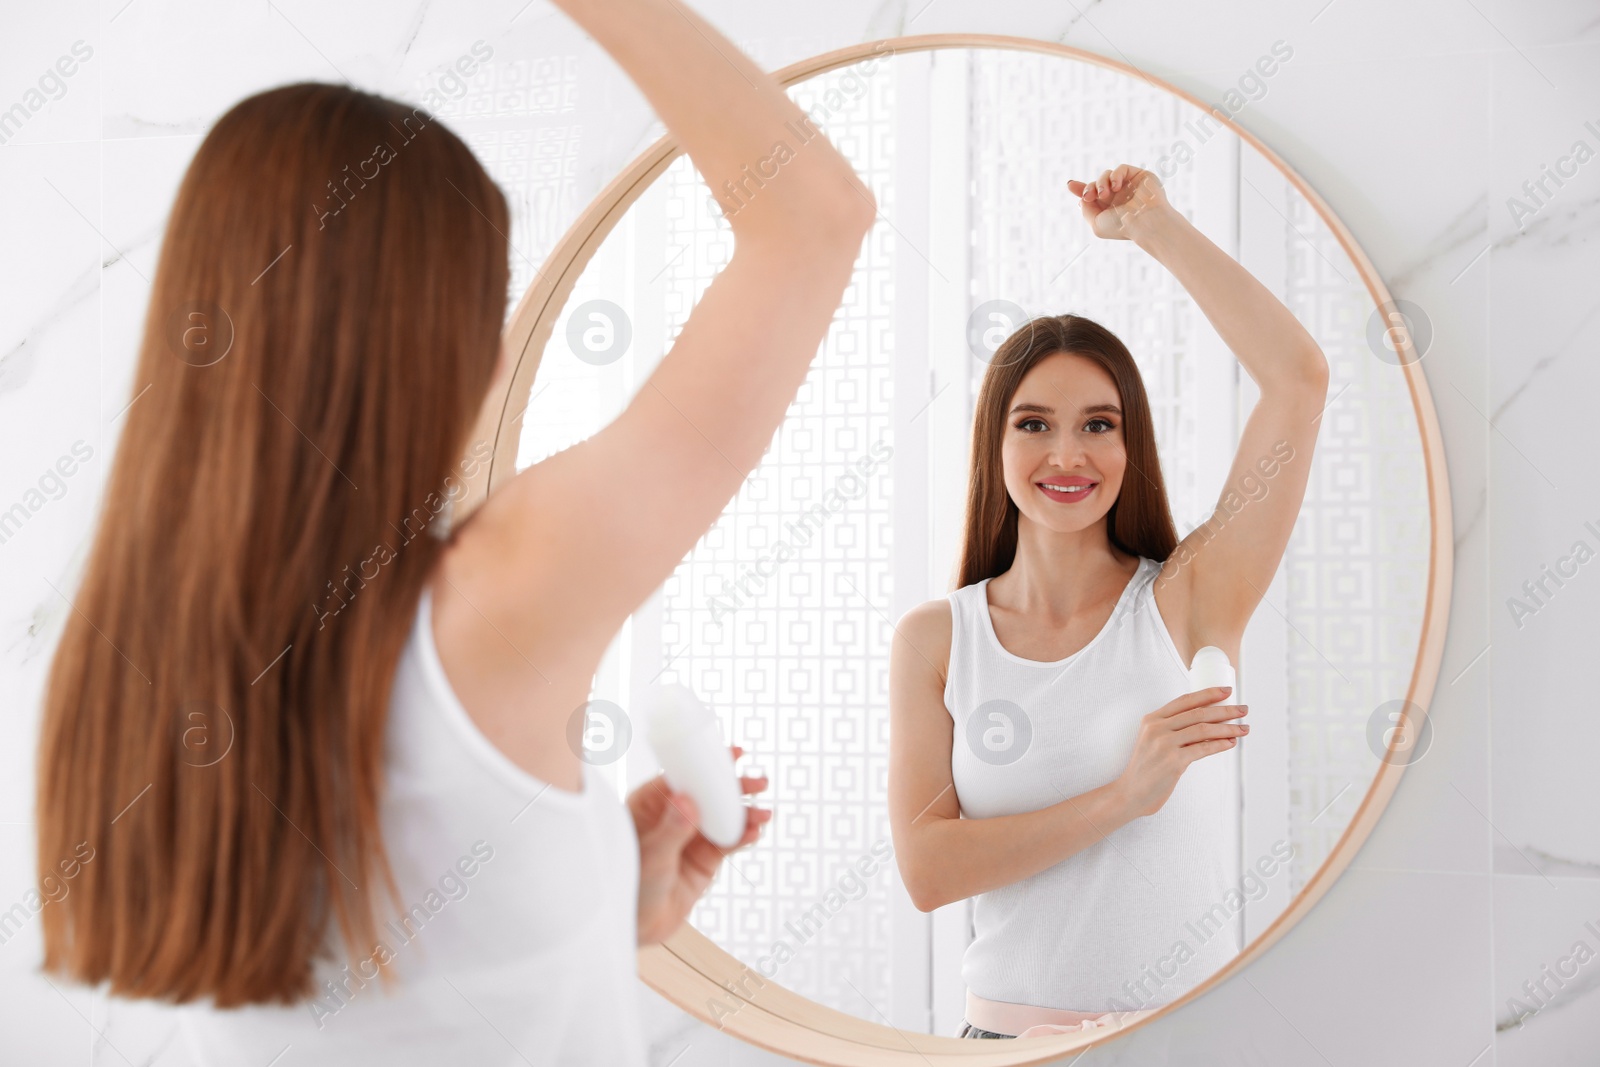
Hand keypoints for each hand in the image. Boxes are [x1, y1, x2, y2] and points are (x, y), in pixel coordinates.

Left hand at [629, 744, 770, 946]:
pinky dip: (743, 836)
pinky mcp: (705, 860)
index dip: (707, 763)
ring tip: (763, 814)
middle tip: (758, 782)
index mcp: (650, 805)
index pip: (682, 775)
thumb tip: (688, 800)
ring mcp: (691, 838)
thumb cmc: (629, 887)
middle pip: (708, 793)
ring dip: (744, 813)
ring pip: (722, 817)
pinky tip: (754, 832)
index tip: (731, 754)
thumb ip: (671, 829)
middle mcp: (673, 817)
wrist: (636, 928)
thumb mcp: (651, 857)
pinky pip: (728, 842)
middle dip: (733, 787)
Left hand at [1066, 165, 1172, 240]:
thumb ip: (1086, 209)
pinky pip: (1121, 168)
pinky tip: (1115, 187)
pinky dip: (1115, 176)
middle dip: (1089, 188)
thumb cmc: (1122, 226)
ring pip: (1107, 175)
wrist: (1144, 222)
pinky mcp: (1139, 176)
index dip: (1081, 189)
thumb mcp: (1096, 223)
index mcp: (1110, 208)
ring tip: (1103, 194)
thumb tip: (1082, 198)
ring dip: (1101, 183)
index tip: (1070, 185)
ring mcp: (1129, 186)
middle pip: (1097, 184)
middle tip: (1089, 196)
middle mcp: (1119, 197)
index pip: (1093, 195)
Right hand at [1112, 687, 1246, 818]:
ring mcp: (1165, 744)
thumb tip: (1207, 723)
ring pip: (1204, 729)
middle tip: (1244, 709)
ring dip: (1228, 728)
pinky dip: (1220, 744)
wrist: (1130, 793)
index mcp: (1152, 719)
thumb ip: (1172, 729)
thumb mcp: (1152, 740)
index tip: (1227, 691)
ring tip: (1244, 728)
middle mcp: (1157, 727)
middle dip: (1225, 710)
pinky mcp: (1173, 761)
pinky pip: (1203, 748)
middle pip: (1198, 713)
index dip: (1208, 693)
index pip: (1185, 700)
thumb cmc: (1146, 768)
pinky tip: (1231, 742)